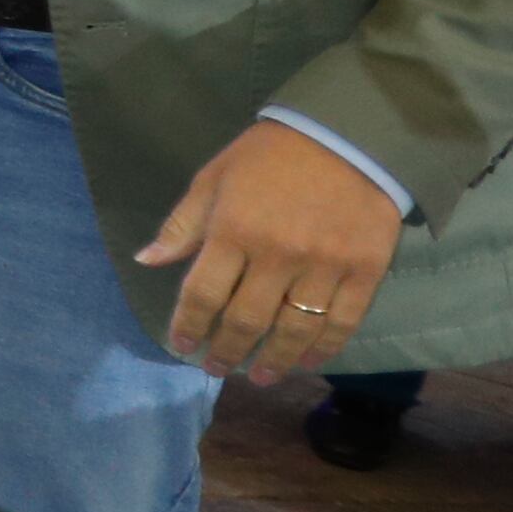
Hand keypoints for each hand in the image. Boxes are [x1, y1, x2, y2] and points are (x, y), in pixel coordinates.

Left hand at [137, 118, 405, 378]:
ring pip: (295, 330)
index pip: (202, 294)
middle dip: (227, 350)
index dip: (188, 325)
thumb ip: (183, 224)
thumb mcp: (214, 178)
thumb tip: (147, 261)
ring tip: (259, 376)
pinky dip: (324, 348)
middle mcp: (277, 254)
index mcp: (233, 230)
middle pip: (246, 320)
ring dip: (274, 360)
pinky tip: (307, 361)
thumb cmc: (271, 156)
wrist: (347, 134)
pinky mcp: (365, 270)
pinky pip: (342, 321)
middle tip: (217, 369)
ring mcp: (324, 265)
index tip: (181, 346)